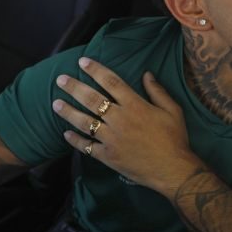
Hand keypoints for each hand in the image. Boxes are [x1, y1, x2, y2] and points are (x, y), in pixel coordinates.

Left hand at [52, 57, 201, 195]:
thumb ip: (158, 92)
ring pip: (84, 122)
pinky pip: (86, 146)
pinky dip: (75, 140)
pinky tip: (66, 134)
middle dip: (74, 87)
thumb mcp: (173, 111)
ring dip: (68, 112)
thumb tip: (147, 74)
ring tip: (55, 103)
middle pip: (92, 99)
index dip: (96, 70)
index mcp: (135, 106)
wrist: (173, 169)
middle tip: (60, 79)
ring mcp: (111, 138)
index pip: (112, 82)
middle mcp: (119, 119)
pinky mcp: (107, 156)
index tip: (83, 62)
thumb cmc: (175, 138)